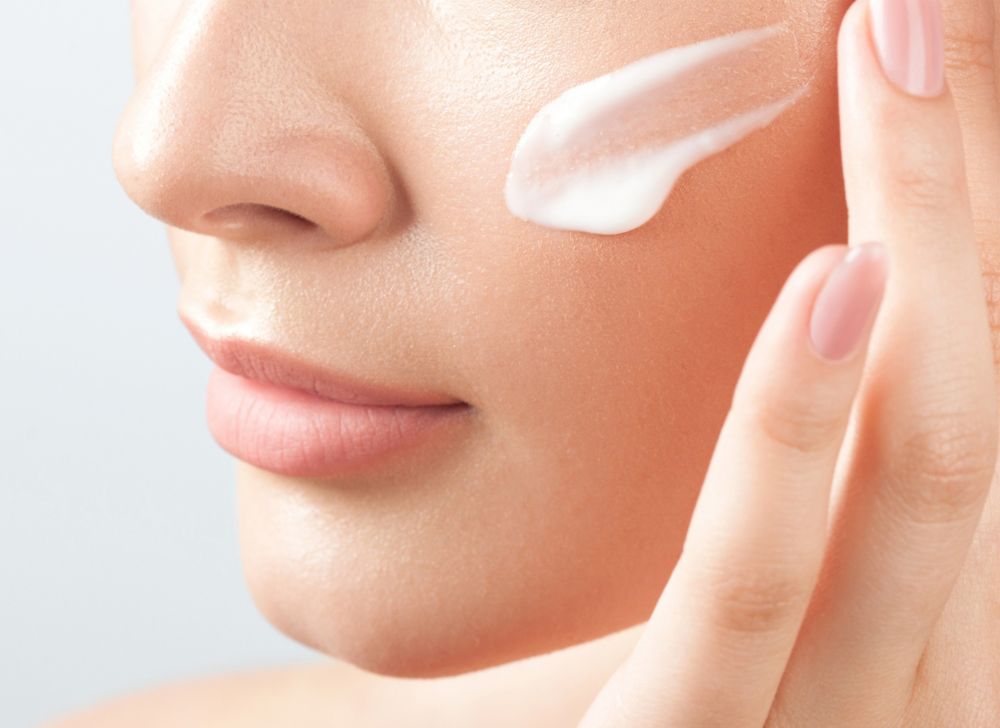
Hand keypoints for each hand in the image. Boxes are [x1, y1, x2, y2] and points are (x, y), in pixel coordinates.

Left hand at [576, 1, 999, 725]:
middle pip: (974, 414)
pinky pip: (750, 589)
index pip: (973, 394)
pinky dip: (799, 436)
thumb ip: (791, 486)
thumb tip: (843, 285)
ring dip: (931, 257)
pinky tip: (832, 283)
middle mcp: (925, 682)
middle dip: (964, 193)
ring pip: (921, 487)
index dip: (972, 215)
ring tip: (902, 76)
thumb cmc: (613, 683)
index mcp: (931, 632)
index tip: (929, 57)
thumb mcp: (732, 578)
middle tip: (921, 12)